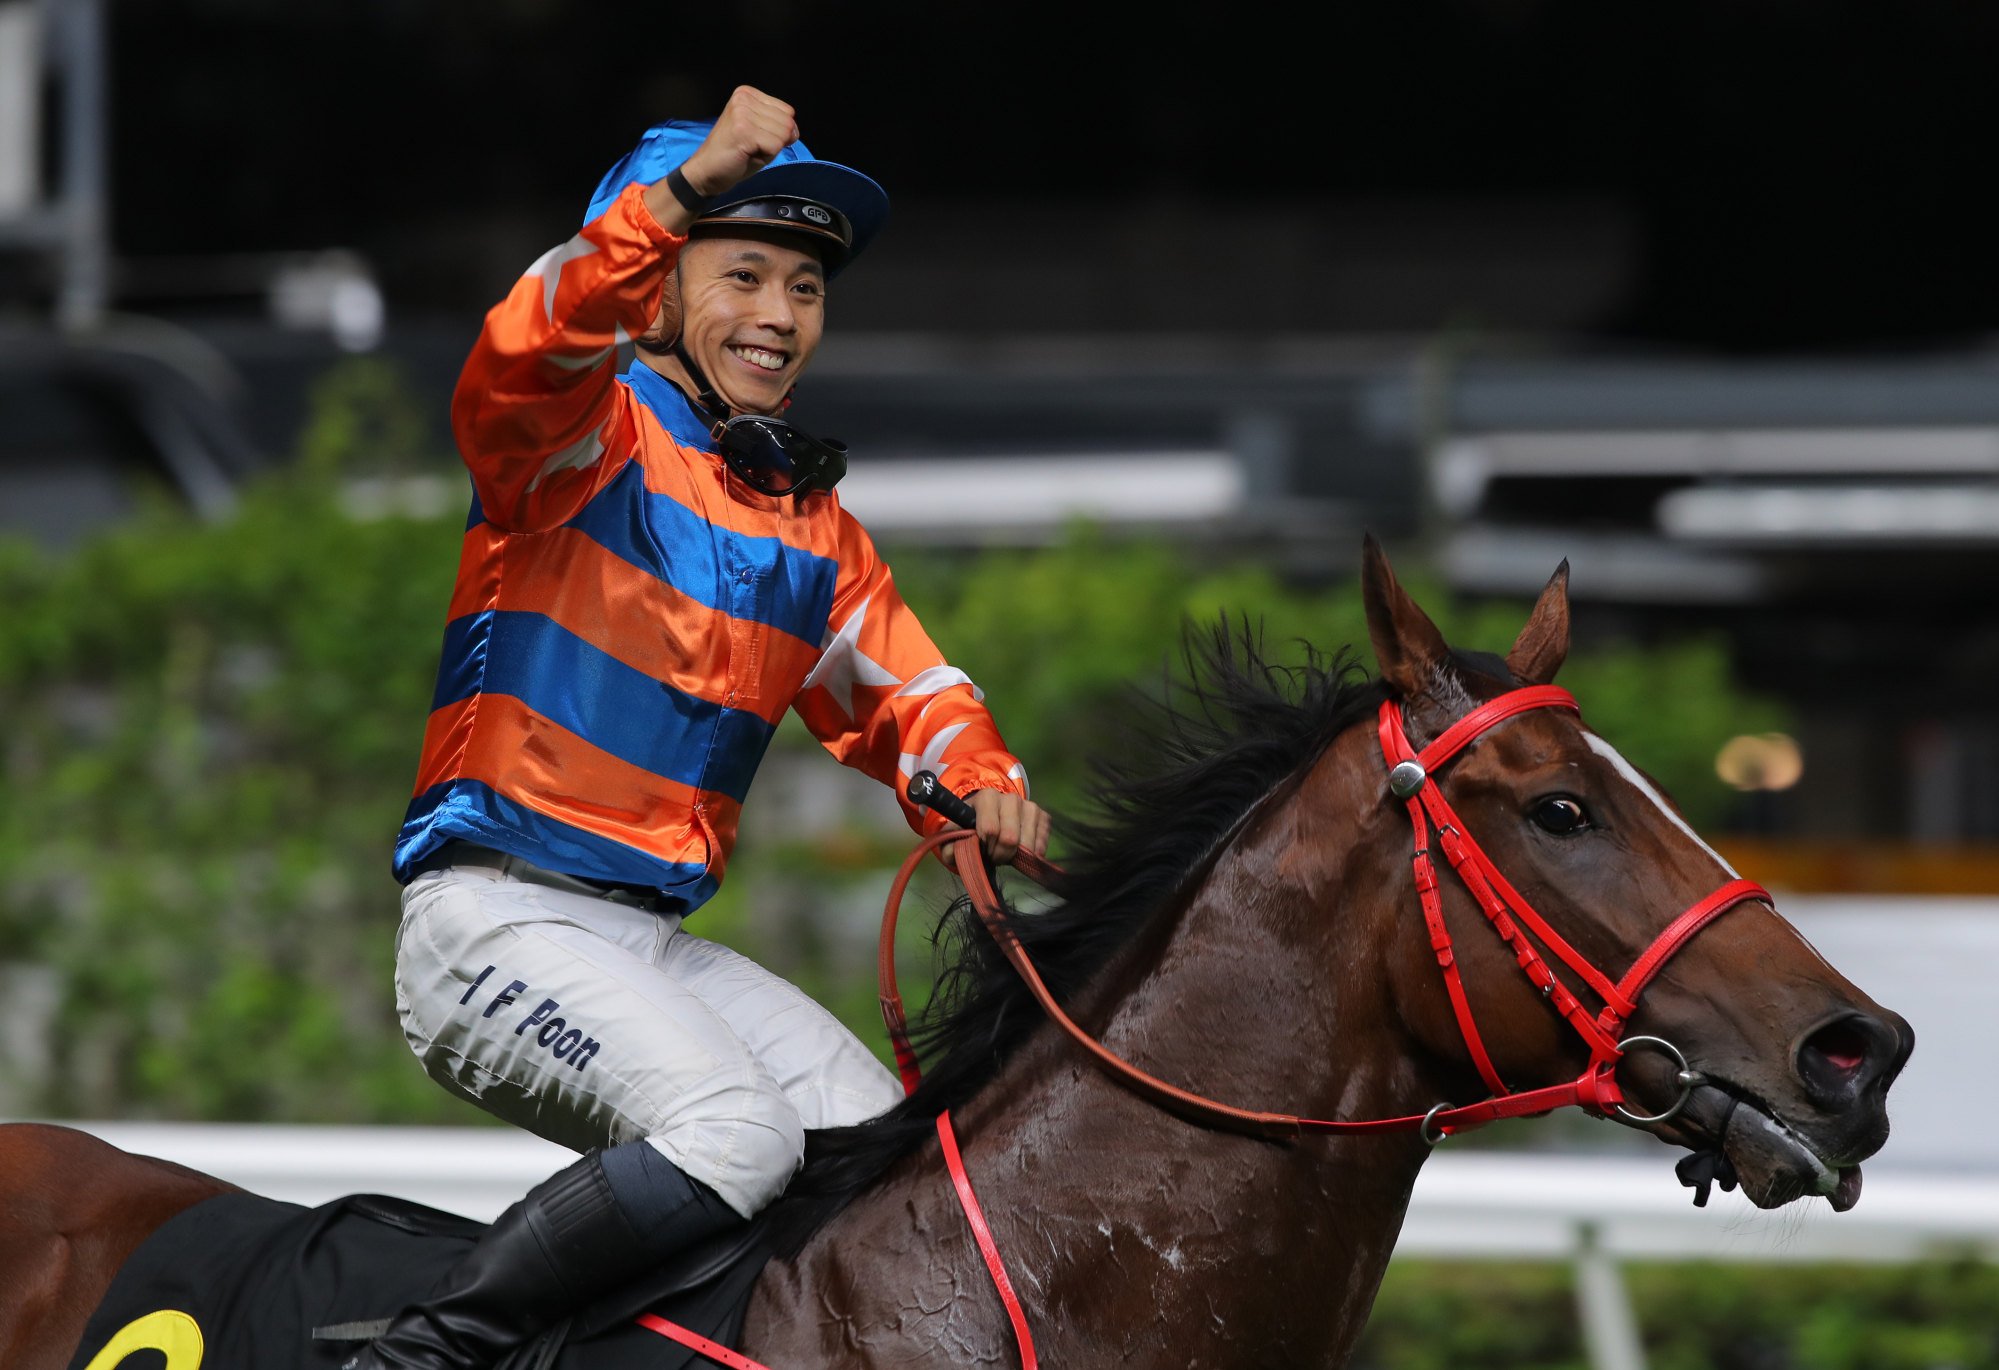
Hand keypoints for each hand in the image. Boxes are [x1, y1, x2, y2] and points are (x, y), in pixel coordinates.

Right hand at [680, 86, 798, 198]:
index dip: (779, 131)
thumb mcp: (758, 132)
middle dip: (775, 141)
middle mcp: (744, 98)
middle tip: (751, 146)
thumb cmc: (733, 155)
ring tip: (748, 150)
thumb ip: (777, 124)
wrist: (706, 172)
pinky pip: (775, 146)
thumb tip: (794, 129)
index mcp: (747, 94)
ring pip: (783, 134)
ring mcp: (742, 113)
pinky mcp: (744, 130)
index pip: (787, 111)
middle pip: (787, 122)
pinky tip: (746, 154)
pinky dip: (766, 156)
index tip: (756, 138)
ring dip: (770, 149)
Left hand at [939, 790, 1051, 875]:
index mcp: (987, 797)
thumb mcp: (954, 836)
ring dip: (1016, 855)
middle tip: (994, 855)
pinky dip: (1031, 854)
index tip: (981, 848)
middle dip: (1001, 854)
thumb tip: (954, 853)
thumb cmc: (971, 828)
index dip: (985, 847)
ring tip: (1006, 851)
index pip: (990, 829)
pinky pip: (1041, 844)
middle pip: (1010, 837)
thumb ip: (949, 846)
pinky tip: (1020, 850)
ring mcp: (1029, 806)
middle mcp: (1010, 797)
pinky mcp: (1043, 816)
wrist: (990, 817)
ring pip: (1028, 843)